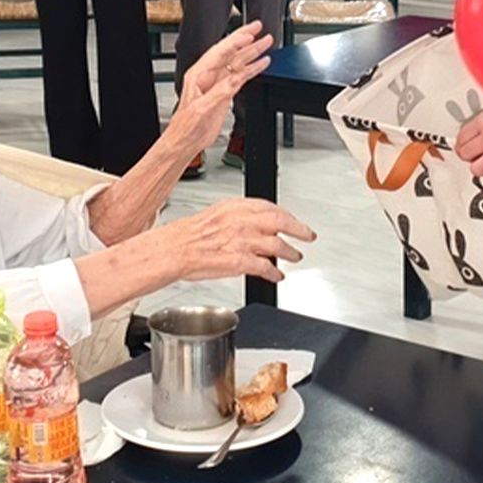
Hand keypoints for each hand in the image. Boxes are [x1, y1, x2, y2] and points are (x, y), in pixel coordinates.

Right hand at [158, 198, 315, 282]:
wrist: (174, 250)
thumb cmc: (188, 235)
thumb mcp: (216, 215)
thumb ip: (238, 217)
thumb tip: (253, 222)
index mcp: (235, 207)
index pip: (270, 207)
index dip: (287, 215)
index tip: (294, 221)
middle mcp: (241, 222)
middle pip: (280, 222)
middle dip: (299, 229)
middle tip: (308, 235)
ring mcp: (242, 241)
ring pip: (277, 245)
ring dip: (290, 252)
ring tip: (295, 256)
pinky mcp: (240, 261)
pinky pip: (265, 267)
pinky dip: (275, 273)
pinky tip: (277, 276)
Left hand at [166, 22, 272, 151]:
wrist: (186, 141)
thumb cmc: (186, 126)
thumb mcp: (203, 107)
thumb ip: (221, 91)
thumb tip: (235, 79)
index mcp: (198, 75)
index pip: (220, 53)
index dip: (235, 43)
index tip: (249, 36)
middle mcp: (208, 76)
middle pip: (230, 52)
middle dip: (245, 39)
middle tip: (260, 28)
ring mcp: (217, 83)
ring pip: (237, 62)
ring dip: (252, 52)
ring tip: (266, 42)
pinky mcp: (224, 93)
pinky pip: (240, 77)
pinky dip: (252, 69)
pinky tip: (261, 64)